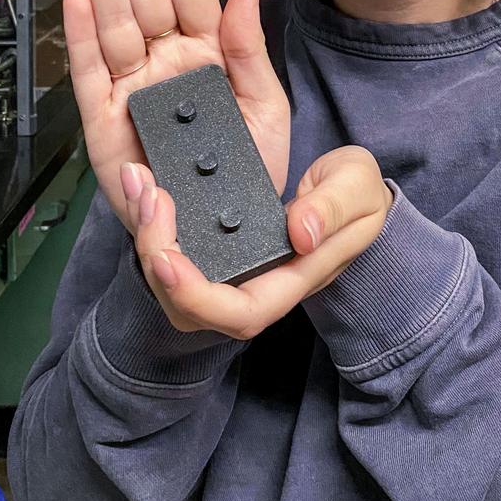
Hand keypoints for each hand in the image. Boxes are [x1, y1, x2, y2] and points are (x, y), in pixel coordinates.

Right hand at [64, 0, 289, 231]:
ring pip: (114, 21)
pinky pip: (90, 73)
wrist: (225, 237)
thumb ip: (251, 52)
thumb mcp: (266, 109)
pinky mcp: (106, 122)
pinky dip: (80, 34)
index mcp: (207, 52)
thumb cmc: (248, 169)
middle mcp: (165, 62)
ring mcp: (133, 89)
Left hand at [120, 145, 392, 337]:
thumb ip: (333, 208)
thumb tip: (299, 234)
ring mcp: (237, 273)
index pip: (241, 313)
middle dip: (158, 261)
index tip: (168, 259)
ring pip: (176, 287)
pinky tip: (145, 187)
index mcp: (295, 277)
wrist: (354, 195)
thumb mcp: (357, 187)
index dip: (197, 297)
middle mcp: (259, 285)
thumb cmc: (358, 195)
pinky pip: (177, 256)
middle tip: (148, 200)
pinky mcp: (221, 252)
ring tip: (141, 188)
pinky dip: (153, 226)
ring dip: (149, 241)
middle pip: (194, 308)